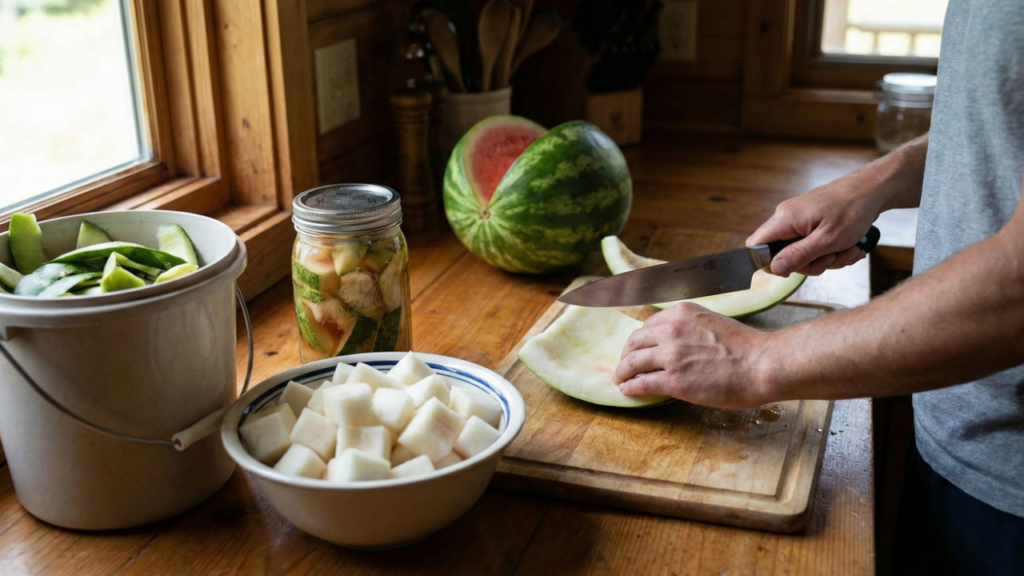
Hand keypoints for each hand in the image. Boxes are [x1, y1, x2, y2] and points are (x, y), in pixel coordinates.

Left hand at [614, 303, 770, 408]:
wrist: (761, 364)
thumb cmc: (746, 347)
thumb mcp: (712, 322)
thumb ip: (690, 327)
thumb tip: (677, 339)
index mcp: (681, 313)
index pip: (648, 325)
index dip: (639, 340)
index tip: (637, 349)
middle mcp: (671, 330)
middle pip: (634, 341)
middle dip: (626, 354)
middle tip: (624, 365)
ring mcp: (670, 355)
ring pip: (631, 362)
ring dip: (622, 372)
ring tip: (620, 380)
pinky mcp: (673, 380)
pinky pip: (640, 383)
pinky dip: (629, 387)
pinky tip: (627, 391)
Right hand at [747, 173, 879, 276]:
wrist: (873, 190)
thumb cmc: (853, 209)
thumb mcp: (827, 240)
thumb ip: (798, 255)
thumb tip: (773, 268)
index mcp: (785, 219)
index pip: (756, 245)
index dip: (769, 263)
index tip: (794, 267)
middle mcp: (787, 218)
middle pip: (783, 255)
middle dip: (811, 263)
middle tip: (832, 257)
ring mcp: (800, 220)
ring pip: (802, 253)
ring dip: (827, 258)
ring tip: (848, 249)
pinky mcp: (811, 222)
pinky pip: (813, 245)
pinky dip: (831, 250)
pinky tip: (849, 246)